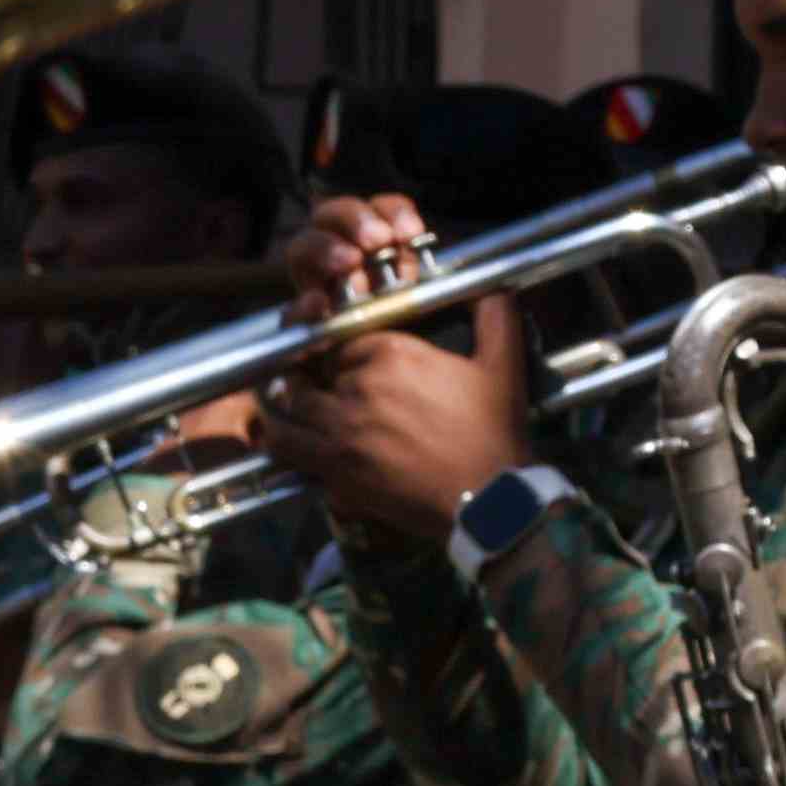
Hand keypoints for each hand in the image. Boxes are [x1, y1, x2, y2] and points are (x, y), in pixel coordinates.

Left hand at [248, 194, 521, 544]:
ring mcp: (341, 429)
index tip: (349, 367)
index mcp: (394, 354)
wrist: (488, 497)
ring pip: (292, 405)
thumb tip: (495, 289)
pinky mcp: (333, 468)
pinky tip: (288, 440)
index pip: (343, 342)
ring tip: (299, 409)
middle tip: (322, 388)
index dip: (343, 356)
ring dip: (292, 405)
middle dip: (315, 379)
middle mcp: (359, 387)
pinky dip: (281, 441)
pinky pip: (287, 447)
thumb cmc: (495, 432)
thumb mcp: (503, 365)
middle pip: (313, 372)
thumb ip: (495, 318)